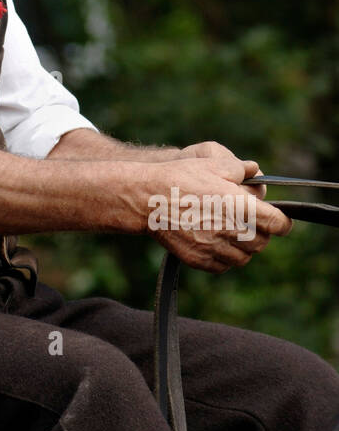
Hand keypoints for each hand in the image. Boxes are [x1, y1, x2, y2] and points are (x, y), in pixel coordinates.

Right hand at [126, 151, 291, 273]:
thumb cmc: (181, 177)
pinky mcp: (199, 260)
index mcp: (241, 208)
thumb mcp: (214, 164)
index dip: (282, 222)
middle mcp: (232, 232)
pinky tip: (214, 241)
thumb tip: (255, 172)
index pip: (279, 224)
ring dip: (243, 247)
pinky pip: (223, 266)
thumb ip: (242, 170)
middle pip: (263, 243)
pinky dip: (224, 257)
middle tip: (248, 221)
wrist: (148, 198)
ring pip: (244, 258)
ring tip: (231, 232)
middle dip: (260, 232)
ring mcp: (214, 248)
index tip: (279, 220)